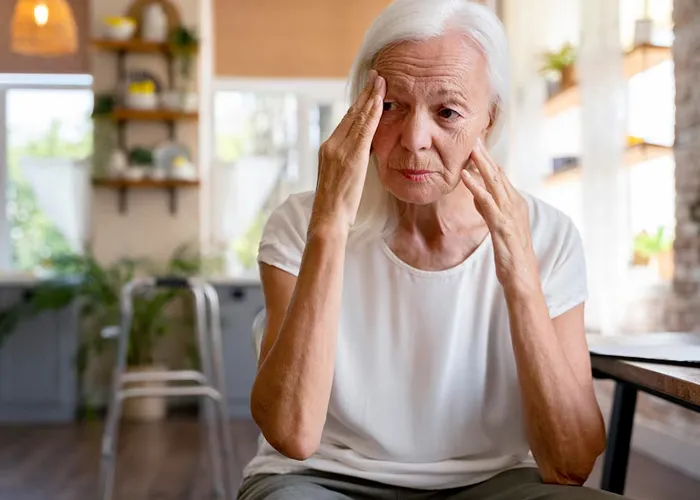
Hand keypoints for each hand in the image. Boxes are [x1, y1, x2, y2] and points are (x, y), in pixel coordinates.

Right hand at [310, 70, 385, 233]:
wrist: (327, 218)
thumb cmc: (335, 207)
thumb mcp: (340, 179)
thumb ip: (348, 163)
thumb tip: (361, 155)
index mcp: (328, 149)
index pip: (346, 121)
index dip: (358, 104)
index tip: (369, 91)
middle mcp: (331, 145)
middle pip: (351, 114)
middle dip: (365, 94)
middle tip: (377, 76)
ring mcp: (339, 149)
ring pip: (357, 118)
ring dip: (371, 97)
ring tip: (381, 81)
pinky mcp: (349, 156)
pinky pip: (364, 130)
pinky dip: (372, 113)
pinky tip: (381, 102)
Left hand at [461, 139, 539, 290]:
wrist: (523, 277)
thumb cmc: (511, 254)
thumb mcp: (499, 226)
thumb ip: (489, 209)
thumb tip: (477, 194)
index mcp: (515, 203)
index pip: (500, 176)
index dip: (488, 159)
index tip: (476, 143)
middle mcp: (515, 204)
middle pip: (498, 174)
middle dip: (485, 155)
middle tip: (474, 135)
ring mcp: (510, 214)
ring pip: (494, 183)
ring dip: (481, 164)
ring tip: (470, 148)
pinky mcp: (502, 226)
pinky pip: (487, 202)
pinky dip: (476, 187)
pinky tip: (465, 176)